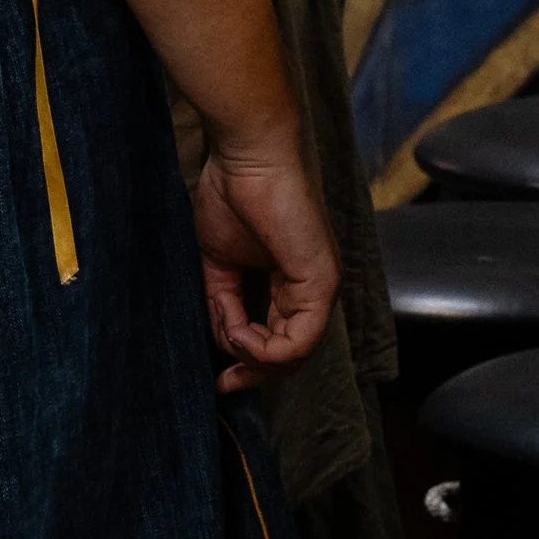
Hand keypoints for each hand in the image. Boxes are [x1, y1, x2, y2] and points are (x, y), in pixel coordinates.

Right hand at [193, 129, 337, 391]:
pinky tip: (242, 336)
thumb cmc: (232, 192)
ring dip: (256, 358)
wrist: (247, 155)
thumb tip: (224, 338)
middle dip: (255, 373)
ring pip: (295, 353)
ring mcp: (321, 289)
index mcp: (291, 283)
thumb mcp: (218, 260)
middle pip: (290, 354)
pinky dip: (267, 348)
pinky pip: (299, 339)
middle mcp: (312, 291)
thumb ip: (223, 301)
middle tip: (224, 384)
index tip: (220, 376)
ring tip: (231, 342)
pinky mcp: (321, 284)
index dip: (248, 361)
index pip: (279, 338)